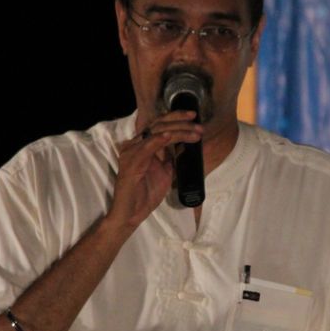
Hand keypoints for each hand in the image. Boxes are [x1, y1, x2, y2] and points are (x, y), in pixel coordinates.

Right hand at [109, 111, 202, 230]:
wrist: (131, 214)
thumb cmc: (145, 195)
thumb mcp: (166, 173)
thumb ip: (173, 159)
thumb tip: (187, 147)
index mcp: (141, 146)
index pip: (159, 124)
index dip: (176, 117)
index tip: (193, 117)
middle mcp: (134, 145)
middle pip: (158, 124)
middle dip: (180, 121)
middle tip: (198, 125)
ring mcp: (131, 152)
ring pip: (156, 132)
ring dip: (178, 131)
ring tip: (194, 134)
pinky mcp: (131, 162)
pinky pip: (146, 147)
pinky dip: (158, 140)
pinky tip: (169, 136)